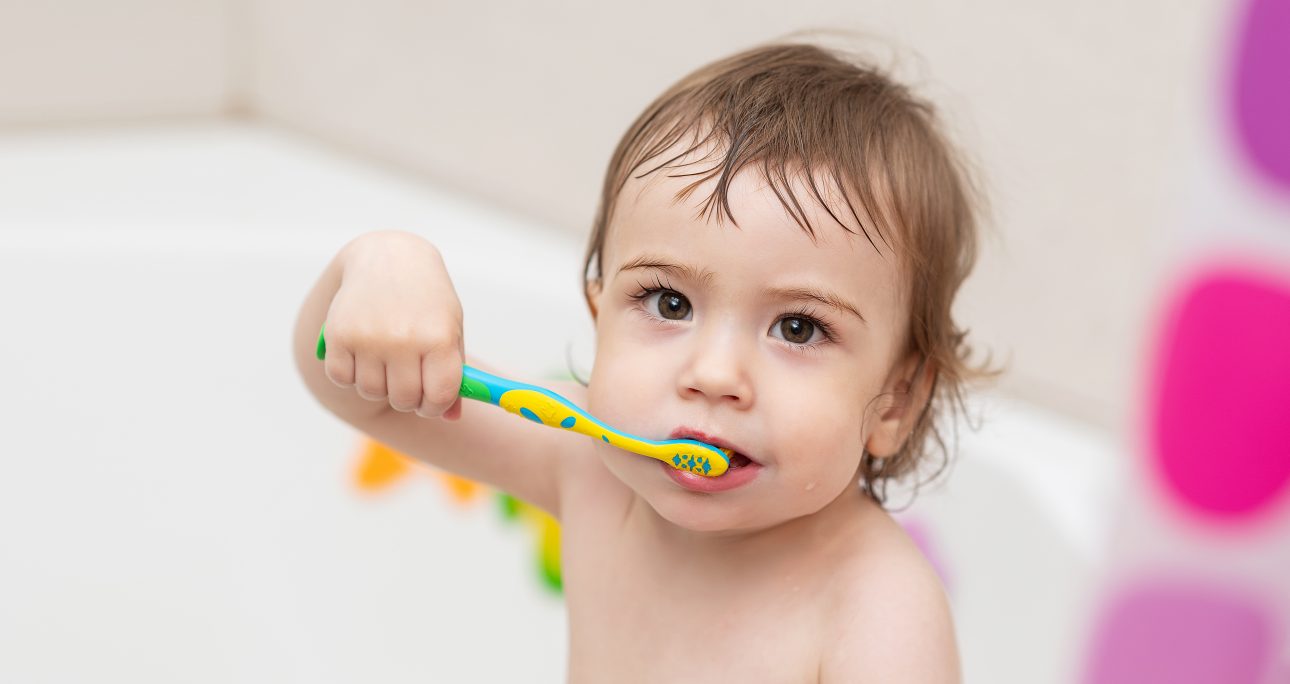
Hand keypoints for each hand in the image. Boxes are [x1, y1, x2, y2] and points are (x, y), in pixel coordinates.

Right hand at [319, 231, 464, 419]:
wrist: (388, 258)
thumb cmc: (426, 301)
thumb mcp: (450, 330)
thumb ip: (452, 375)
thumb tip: (450, 418)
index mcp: (439, 338)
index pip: (439, 397)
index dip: (435, 406)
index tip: (431, 400)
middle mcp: (403, 339)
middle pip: (404, 400)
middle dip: (408, 398)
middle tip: (407, 379)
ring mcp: (369, 337)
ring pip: (371, 391)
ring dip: (378, 383)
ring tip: (386, 358)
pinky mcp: (338, 335)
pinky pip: (342, 377)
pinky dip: (350, 372)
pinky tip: (363, 352)